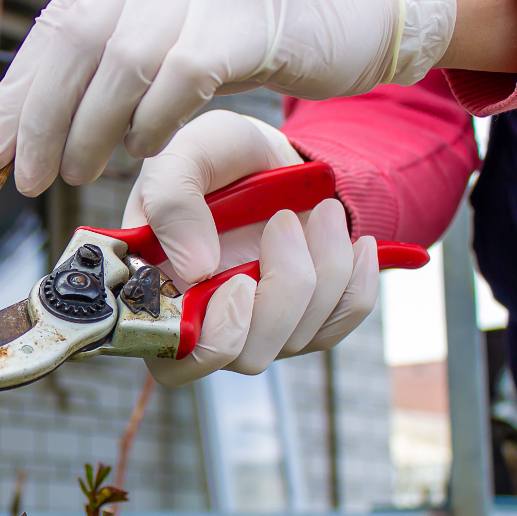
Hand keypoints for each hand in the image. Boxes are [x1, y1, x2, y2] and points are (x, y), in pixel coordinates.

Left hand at [0, 0, 454, 195]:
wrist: (359, 2)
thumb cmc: (249, 20)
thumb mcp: (163, 20)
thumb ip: (96, 55)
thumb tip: (14, 124)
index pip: (58, 17)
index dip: (18, 91)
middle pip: (78, 36)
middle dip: (43, 118)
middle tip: (29, 176)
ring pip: (122, 61)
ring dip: (91, 130)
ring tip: (80, 172)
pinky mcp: (252, 7)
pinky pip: (178, 78)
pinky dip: (151, 123)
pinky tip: (142, 149)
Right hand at [121, 111, 378, 386]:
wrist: (266, 152)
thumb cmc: (213, 156)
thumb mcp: (183, 156)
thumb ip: (172, 203)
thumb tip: (196, 270)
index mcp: (158, 293)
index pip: (175, 364)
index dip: (214, 339)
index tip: (241, 282)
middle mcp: (206, 322)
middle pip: (249, 357)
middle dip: (282, 292)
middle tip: (283, 221)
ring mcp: (258, 327)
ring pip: (300, 338)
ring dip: (324, 269)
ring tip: (321, 210)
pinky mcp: (305, 319)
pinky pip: (341, 320)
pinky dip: (358, 281)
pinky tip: (357, 241)